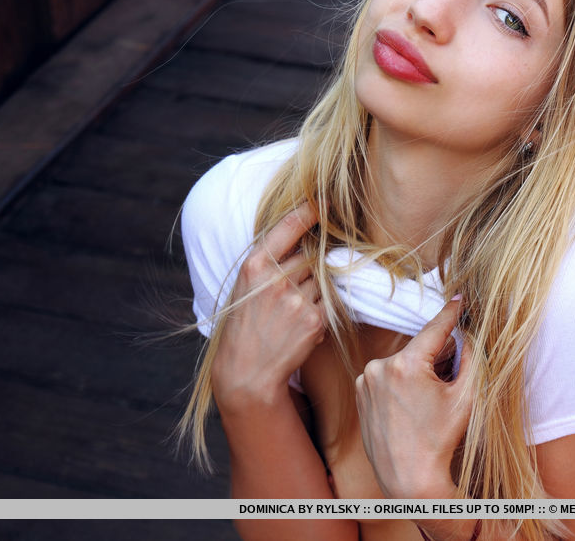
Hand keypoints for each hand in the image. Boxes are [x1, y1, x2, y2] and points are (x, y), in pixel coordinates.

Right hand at [211, 202, 325, 412]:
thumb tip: (306, 238)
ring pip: (323, 279)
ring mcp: (297, 299)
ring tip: (293, 311)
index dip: (309, 212)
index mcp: (254, 266)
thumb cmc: (245, 324)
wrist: (246, 371)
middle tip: (299, 283)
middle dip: (312, 265)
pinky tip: (302, 324)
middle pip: (312, 255)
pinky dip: (322, 310)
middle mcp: (276, 279)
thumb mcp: (246, 286)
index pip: (289, 227)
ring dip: (316, 290)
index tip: (323, 203)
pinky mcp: (314, 319)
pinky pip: (330, 302)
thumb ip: (271, 262)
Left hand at [355, 297, 477, 498]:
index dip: (451, 313)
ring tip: (431, 401)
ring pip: (404, 362)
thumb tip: (470, 332)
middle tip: (451, 380)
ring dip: (420, 370)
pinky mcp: (360, 392)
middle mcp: (380, 366)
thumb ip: (472, 357)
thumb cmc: (440, 440)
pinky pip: (388, 376)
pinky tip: (413, 406)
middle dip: (438, 357)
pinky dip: (402, 382)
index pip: (435, 329)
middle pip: (420, 349)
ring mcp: (366, 379)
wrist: (409, 478)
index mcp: (406, 364)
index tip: (460, 297)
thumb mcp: (466, 397)